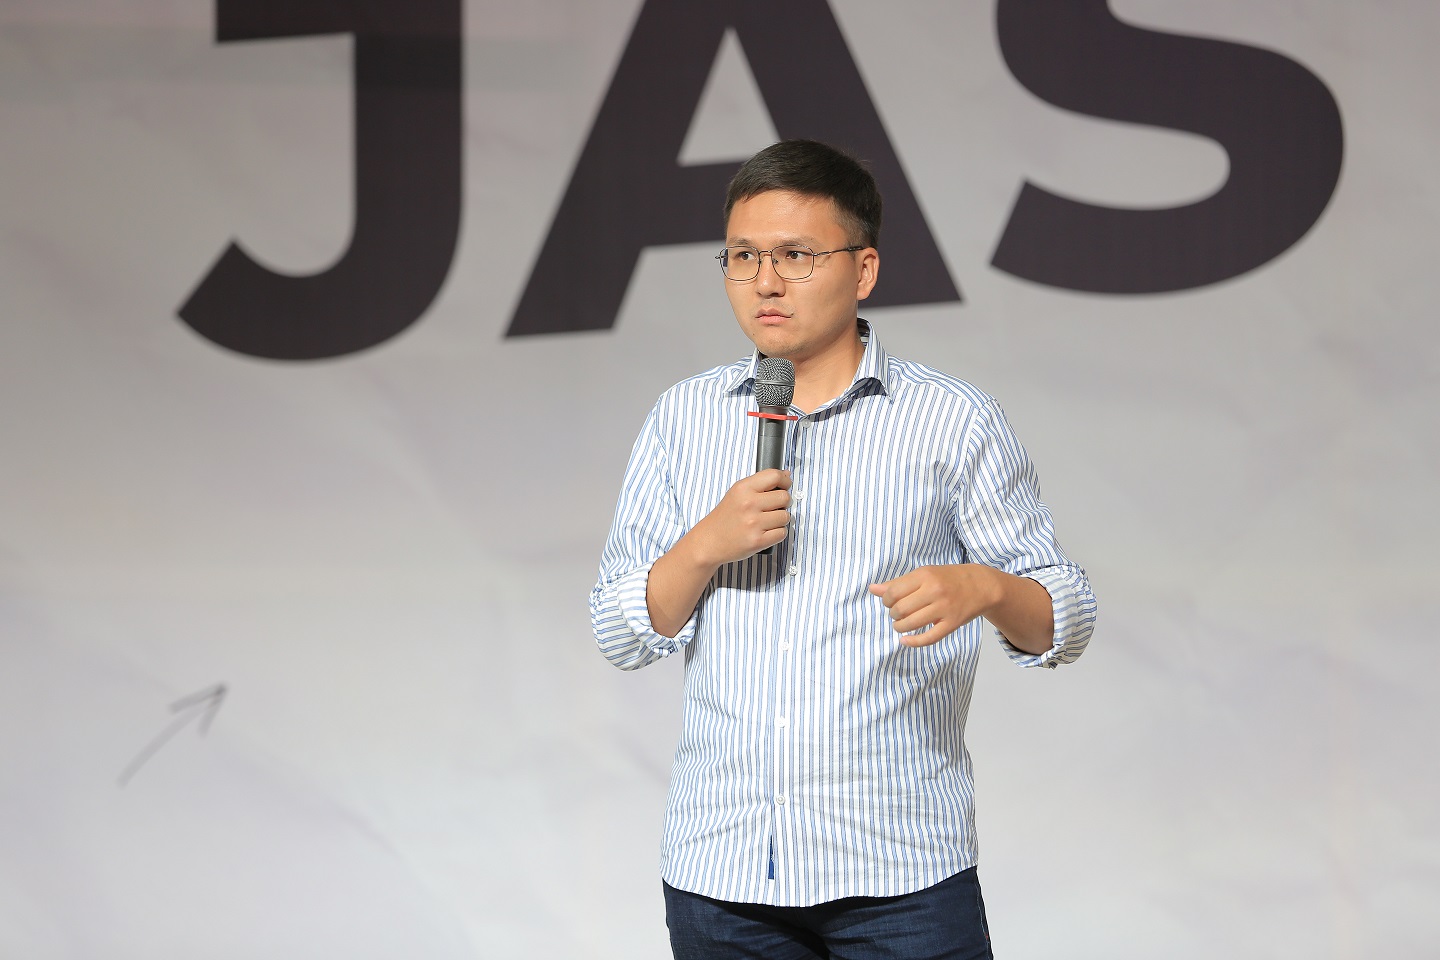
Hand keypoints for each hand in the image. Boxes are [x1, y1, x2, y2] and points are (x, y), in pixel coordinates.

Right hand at [687, 469, 791, 565]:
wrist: (710, 541)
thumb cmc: (725, 517)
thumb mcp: (737, 493)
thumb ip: (760, 483)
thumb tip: (786, 475)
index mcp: (743, 488)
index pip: (774, 476)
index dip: (784, 481)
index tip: (785, 486)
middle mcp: (749, 504)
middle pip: (784, 497)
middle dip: (783, 503)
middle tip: (774, 507)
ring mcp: (754, 523)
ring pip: (785, 516)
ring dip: (780, 520)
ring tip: (767, 521)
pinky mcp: (758, 540)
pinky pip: (782, 533)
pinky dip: (777, 533)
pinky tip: (766, 531)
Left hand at [868, 564, 1002, 647]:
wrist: (982, 586)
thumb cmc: (948, 579)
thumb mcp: (924, 574)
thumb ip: (898, 583)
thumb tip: (872, 589)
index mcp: (925, 575)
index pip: (893, 592)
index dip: (886, 601)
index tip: (890, 603)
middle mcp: (934, 591)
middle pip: (900, 609)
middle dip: (893, 615)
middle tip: (897, 614)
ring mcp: (944, 608)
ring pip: (911, 624)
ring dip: (900, 627)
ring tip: (901, 625)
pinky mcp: (952, 623)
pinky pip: (929, 638)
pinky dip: (913, 642)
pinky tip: (905, 641)